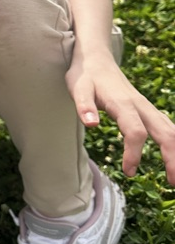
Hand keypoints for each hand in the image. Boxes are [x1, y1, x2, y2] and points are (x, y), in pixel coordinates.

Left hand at [66, 51, 174, 183]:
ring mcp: (147, 108)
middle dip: (173, 158)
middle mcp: (140, 106)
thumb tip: (91, 124)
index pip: (136, 132)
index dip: (134, 153)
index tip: (128, 172)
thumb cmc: (85, 76)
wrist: (96, 59)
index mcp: (123, 104)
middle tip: (173, 184)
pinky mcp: (148, 110)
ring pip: (170, 130)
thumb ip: (84, 106)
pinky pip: (167, 127)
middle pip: (165, 133)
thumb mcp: (77, 88)